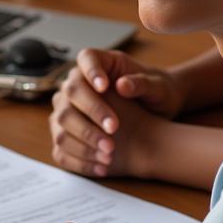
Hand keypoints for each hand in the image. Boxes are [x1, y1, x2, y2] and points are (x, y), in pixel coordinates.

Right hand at [50, 49, 186, 177]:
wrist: (159, 115)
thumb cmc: (159, 93)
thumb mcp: (158, 87)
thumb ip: (142, 83)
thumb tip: (122, 85)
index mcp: (105, 63)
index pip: (87, 58)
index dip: (90, 72)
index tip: (104, 88)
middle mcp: (84, 82)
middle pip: (71, 90)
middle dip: (91, 110)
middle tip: (114, 128)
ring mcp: (74, 106)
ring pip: (62, 117)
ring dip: (84, 135)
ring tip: (110, 150)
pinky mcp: (72, 129)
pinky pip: (63, 142)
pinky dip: (80, 155)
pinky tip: (101, 164)